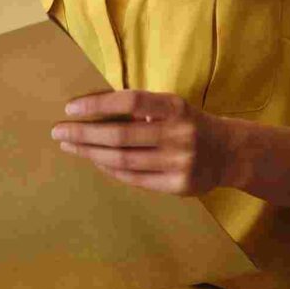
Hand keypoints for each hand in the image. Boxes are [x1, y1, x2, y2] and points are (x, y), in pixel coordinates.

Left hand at [52, 91, 240, 196]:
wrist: (231, 152)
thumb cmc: (190, 124)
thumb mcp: (173, 107)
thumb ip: (142, 110)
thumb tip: (93, 110)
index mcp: (176, 108)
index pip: (130, 102)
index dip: (98, 104)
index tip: (70, 107)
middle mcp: (179, 134)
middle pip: (120, 135)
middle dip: (84, 133)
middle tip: (58, 131)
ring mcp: (179, 163)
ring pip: (123, 160)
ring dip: (90, 153)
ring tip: (70, 146)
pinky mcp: (178, 186)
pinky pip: (134, 178)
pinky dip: (110, 169)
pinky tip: (94, 161)